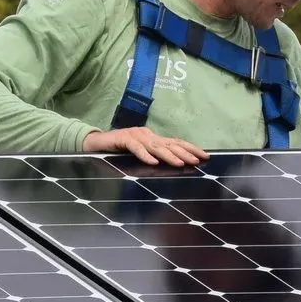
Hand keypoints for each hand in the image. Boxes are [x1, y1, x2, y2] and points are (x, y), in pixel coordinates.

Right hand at [81, 126, 208, 166]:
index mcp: (153, 138)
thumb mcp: (140, 154)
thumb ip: (154, 157)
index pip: (175, 142)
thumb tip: (175, 166)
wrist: (94, 143)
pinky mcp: (122, 139)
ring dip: (168, 155)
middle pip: (169, 144)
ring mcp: (135, 136)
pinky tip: (152, 162)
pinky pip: (135, 148)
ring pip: (155, 146)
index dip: (191, 148)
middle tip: (198, 160)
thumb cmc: (119, 151)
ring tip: (180, 163)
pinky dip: (144, 155)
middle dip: (185, 152)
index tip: (205, 156)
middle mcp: (147, 135)